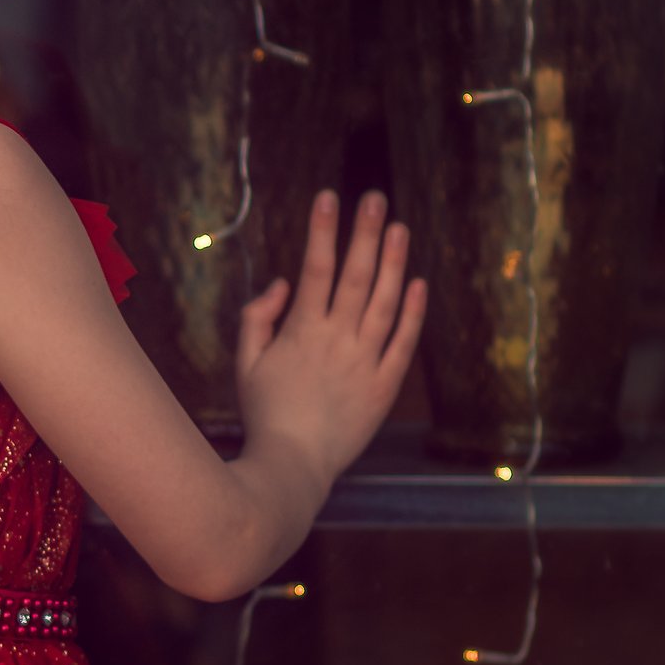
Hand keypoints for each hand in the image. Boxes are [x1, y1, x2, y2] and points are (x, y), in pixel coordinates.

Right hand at [234, 191, 425, 495]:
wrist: (291, 467)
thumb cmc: (263, 414)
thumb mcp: (245, 363)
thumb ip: (258, 318)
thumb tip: (283, 283)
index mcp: (300, 332)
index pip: (314, 268)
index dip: (322, 230)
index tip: (329, 197)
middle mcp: (336, 341)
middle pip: (354, 276)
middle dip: (364, 233)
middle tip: (375, 197)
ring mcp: (364, 363)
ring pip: (383, 303)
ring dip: (393, 263)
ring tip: (399, 228)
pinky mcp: (384, 388)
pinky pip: (402, 344)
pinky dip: (412, 313)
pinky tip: (418, 283)